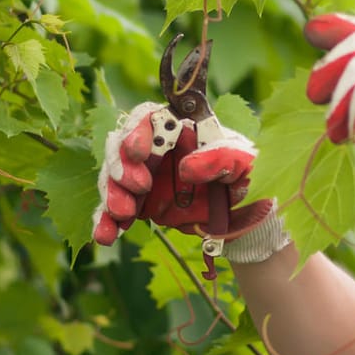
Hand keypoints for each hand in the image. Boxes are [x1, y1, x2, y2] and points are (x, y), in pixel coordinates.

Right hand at [92, 103, 275, 248]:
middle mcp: (158, 149)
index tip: (140, 151)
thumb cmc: (249, 176)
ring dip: (112, 194)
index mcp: (181, 130)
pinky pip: (115, 211)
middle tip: (138, 187)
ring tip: (123, 214)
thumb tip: (187, 166)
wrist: (249, 217)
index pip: (150, 118)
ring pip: (114, 179)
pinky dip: (106, 222)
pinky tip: (105, 235)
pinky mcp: (142, 205)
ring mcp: (146, 177)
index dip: (138, 130)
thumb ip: (222, 158)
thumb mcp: (246, 163)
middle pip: (123, 147)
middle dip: (122, 166)